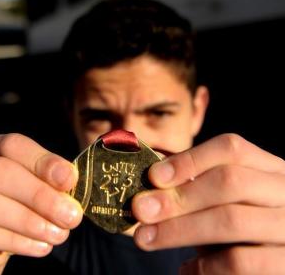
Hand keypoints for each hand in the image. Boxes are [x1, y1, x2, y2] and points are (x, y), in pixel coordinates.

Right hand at [0, 133, 81, 274]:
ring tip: (57, 234)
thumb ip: (47, 181)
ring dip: (27, 220)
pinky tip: (38, 247)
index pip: (12, 144)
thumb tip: (68, 178)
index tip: (69, 180)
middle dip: (39, 195)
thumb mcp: (32, 191)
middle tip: (70, 215)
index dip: (42, 161)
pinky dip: (12, 240)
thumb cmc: (13, 210)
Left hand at [132, 134, 284, 273]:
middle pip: (229, 181)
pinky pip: (241, 262)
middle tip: (140, 209)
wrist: (274, 265)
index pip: (232, 148)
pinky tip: (185, 270)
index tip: (153, 176)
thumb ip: (195, 185)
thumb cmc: (240, 226)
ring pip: (231, 220)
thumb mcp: (223, 201)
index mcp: (269, 169)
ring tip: (145, 238)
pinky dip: (205, 266)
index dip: (189, 159)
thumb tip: (151, 177)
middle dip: (178, 196)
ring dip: (178, 230)